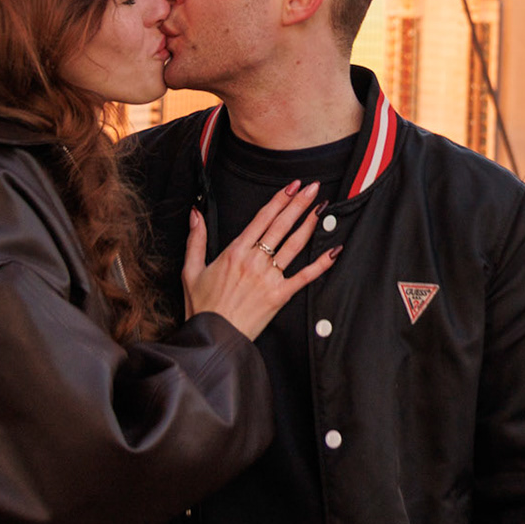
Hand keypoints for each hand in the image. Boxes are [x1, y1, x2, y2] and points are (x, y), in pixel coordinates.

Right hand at [181, 180, 340, 339]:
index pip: (262, 218)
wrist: (212, 338)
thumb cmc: (202, 308)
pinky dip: (321, 264)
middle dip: (298, 204)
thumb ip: (196, 240)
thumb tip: (195, 214)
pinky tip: (333, 250)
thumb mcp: (191, 270)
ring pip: (294, 245)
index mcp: (235, 252)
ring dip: (309, 224)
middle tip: (313, 187)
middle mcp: (254, 261)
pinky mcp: (279, 295)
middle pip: (281, 225)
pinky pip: (304, 276)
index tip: (292, 186)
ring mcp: (269, 278)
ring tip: (321, 208)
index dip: (279, 200)